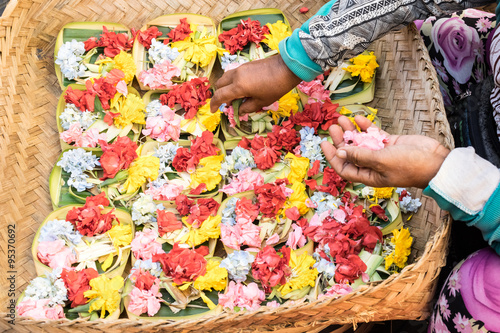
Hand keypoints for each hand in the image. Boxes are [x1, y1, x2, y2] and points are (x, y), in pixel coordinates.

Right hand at [210, 55, 301, 113]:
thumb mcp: (262, 102)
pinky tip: (243, 88)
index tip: (213, 111)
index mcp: (238, 86)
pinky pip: (233, 74)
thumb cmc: (276, 87)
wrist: (287, 67)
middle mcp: (236, 75)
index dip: (214, 104)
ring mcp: (241, 68)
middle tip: (228, 104)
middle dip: (220, 95)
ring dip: (226, 87)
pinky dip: (233, 82)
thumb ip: (247, 107)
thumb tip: (240, 111)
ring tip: (236, 97)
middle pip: (219, 84)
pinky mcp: (246, 64)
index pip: (220, 96)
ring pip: (226, 78)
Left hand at [320, 115, 450, 187]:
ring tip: (342, 118)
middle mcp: (373, 165)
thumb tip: (341, 152)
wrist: (436, 161)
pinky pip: (374, 134)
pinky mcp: (391, 143)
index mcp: (369, 176)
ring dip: (352, 130)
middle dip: (340, 140)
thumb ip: (360, 155)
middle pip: (350, 152)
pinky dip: (366, 127)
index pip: (344, 168)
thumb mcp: (381, 160)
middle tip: (333, 126)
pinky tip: (359, 118)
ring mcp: (382, 153)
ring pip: (361, 141)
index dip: (333, 157)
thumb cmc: (410, 166)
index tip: (324, 143)